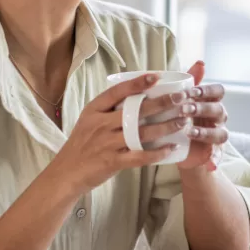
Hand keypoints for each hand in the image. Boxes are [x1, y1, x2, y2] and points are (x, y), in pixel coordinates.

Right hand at [50, 73, 186, 194]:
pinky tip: (170, 148)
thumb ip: (108, 109)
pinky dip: (157, 153)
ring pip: (142, 132)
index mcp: (94, 110)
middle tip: (181, 98)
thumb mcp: (89, 120)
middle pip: (135, 110)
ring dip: (165, 126)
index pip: (117, 92)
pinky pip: (140, 156)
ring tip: (182, 121)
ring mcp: (107, 143)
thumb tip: (136, 96)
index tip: (156, 77)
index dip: (137, 83)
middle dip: (162, 103)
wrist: (67, 172)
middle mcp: (100, 124)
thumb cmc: (82, 144)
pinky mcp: (113, 161)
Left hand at [136, 61, 227, 172]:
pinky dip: (214, 159)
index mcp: (210, 101)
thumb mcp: (181, 99)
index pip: (218, 91)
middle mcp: (218, 117)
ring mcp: (217, 134)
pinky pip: (218, 155)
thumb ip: (190, 81)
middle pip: (218, 110)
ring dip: (206, 132)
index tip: (191, 92)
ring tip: (190, 132)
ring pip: (220, 133)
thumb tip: (201, 62)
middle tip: (185, 109)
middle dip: (202, 109)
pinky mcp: (213, 151)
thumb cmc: (179, 115)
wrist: (176, 145)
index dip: (206, 90)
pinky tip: (209, 164)